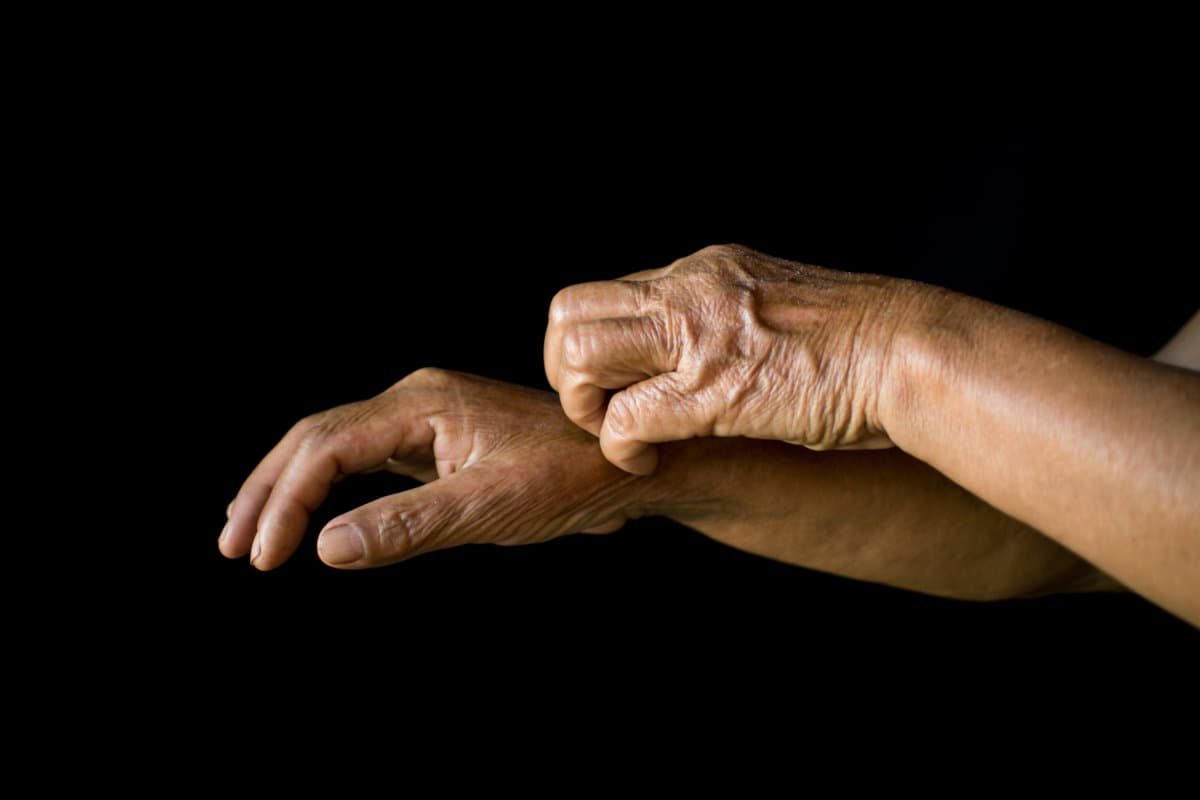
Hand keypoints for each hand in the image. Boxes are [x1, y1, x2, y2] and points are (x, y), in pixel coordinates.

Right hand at [218, 369, 646, 570]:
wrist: (624, 464)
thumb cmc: (570, 479)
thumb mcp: (490, 508)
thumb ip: (408, 526)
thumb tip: (325, 547)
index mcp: (422, 404)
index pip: (326, 447)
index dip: (286, 500)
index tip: (263, 556)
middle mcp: (415, 400)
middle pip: (315, 438)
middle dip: (270, 491)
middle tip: (234, 548)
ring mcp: (424, 416)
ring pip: (334, 446)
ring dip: (289, 487)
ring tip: (251, 531)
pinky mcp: (436, 438)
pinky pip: (363, 458)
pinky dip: (326, 487)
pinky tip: (310, 514)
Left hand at [544, 244, 923, 473]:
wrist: (914, 354)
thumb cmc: (862, 344)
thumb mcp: (780, 308)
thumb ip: (729, 319)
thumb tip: (704, 351)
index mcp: (705, 269)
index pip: (608, 292)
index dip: (595, 344)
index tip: (618, 383)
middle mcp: (690, 290)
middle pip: (569, 310)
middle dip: (566, 369)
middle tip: (598, 409)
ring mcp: (698, 338)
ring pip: (581, 354)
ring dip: (584, 403)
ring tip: (617, 433)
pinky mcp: (713, 391)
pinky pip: (624, 419)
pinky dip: (620, 448)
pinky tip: (647, 461)